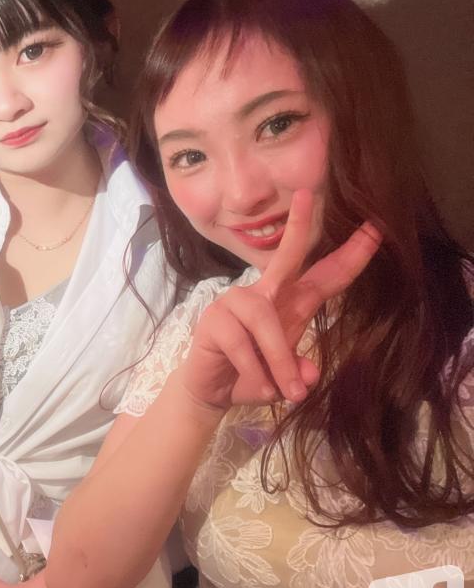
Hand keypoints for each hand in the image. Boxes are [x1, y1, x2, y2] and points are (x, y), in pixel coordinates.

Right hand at [180, 190, 380, 411]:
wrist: (211, 391)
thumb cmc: (252, 376)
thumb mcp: (287, 378)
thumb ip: (300, 373)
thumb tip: (309, 376)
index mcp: (290, 302)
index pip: (325, 275)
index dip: (351, 255)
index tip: (375, 229)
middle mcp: (264, 294)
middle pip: (285, 255)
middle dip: (299, 226)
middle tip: (307, 194)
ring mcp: (235, 303)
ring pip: (265, 322)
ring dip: (279, 360)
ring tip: (289, 393)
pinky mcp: (214, 321)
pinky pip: (241, 344)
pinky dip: (256, 372)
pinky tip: (261, 389)